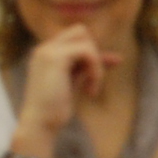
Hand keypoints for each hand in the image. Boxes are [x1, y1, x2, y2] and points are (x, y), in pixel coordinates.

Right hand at [12, 24, 113, 148]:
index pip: (76, 38)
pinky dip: (96, 69)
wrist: (40, 124)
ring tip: (91, 87)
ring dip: (96, 64)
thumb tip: (118, 58)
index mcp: (46, 53)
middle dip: (93, 54)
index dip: (92, 53)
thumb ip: (90, 67)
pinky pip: (87, 52)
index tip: (101, 73)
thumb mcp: (76, 82)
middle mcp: (44, 48)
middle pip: (81, 32)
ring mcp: (48, 51)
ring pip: (86, 40)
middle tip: (92, 80)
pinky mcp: (55, 58)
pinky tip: (90, 90)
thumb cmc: (55, 109)